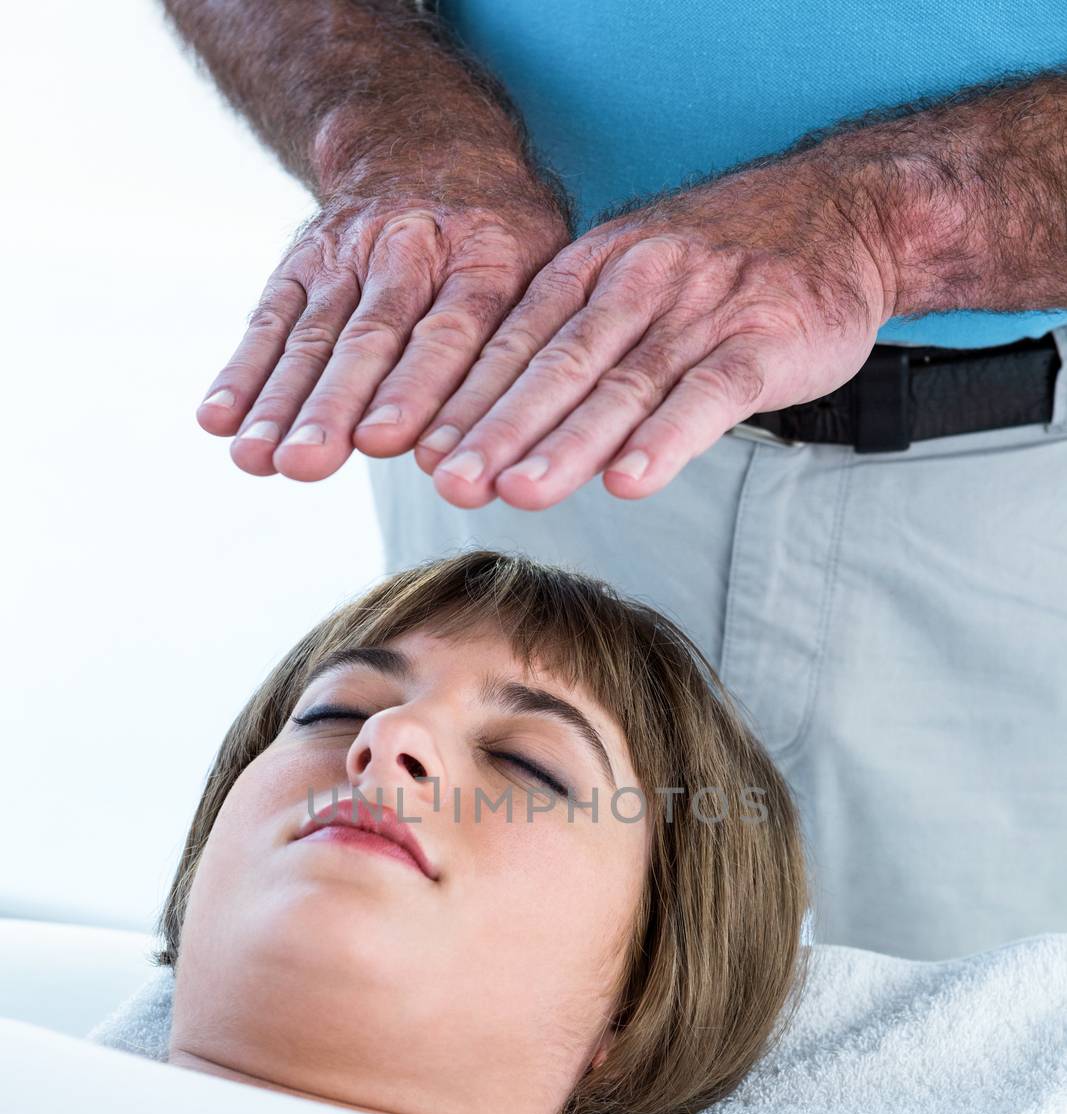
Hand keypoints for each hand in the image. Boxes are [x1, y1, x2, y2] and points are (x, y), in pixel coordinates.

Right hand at [196, 167, 571, 481]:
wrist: (432, 144)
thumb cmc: (507, 245)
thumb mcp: (544, 274)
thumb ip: (526, 352)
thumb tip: (493, 451)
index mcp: (486, 258)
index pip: (450, 329)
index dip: (416, 386)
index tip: (385, 441)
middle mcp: (410, 249)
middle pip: (370, 335)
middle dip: (334, 404)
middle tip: (307, 462)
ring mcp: (349, 253)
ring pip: (314, 333)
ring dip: (280, 401)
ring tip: (255, 460)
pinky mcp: (303, 263)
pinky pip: (270, 319)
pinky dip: (243, 371)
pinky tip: (218, 422)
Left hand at [415, 159, 897, 508]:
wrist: (844, 213)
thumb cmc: (725, 268)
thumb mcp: (635, 282)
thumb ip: (577, 346)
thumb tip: (500, 432)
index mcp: (595, 269)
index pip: (518, 340)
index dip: (467, 399)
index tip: (420, 453)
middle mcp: (639, 283)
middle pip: (557, 366)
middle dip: (498, 429)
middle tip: (451, 483)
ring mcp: (702, 309)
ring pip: (624, 383)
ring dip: (569, 442)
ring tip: (520, 491)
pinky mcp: (764, 339)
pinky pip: (710, 393)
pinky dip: (669, 439)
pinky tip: (632, 481)